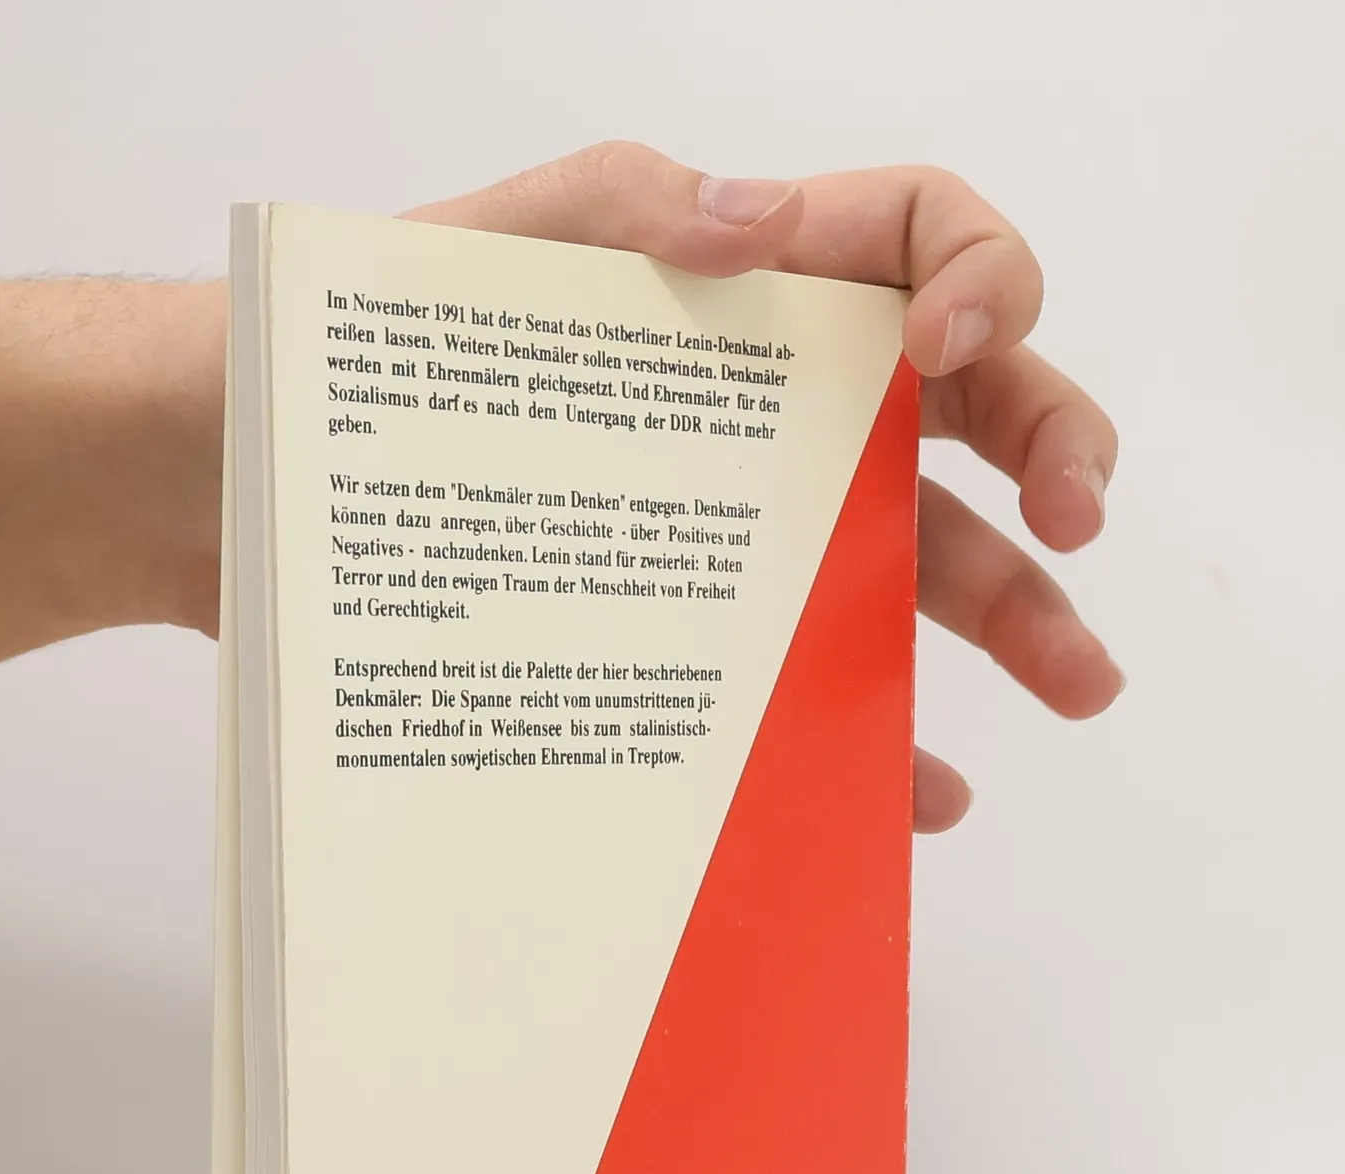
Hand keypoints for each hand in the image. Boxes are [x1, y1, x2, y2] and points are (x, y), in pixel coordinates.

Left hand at [407, 143, 1123, 831]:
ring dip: (1016, 614)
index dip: (982, 275)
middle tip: (1079, 524)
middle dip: (1055, 454)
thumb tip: (754, 217)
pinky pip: (819, 683)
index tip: (948, 347)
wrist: (263, 485)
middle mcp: (781, 404)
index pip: (925, 240)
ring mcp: (754, 527)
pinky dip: (880, 738)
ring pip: (920, 559)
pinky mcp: (707, 635)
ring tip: (1081, 684)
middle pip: (969, 412)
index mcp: (753, 284)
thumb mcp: (491, 253)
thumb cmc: (375, 355)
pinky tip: (918, 793)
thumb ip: (623, 209)